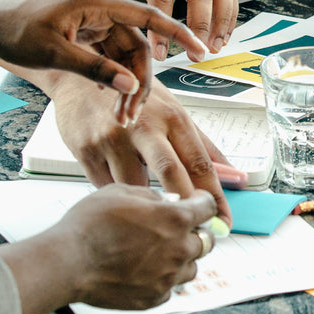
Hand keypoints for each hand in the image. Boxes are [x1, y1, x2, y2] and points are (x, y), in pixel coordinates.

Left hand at [0, 0, 204, 122]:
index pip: (148, 15)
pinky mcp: (87, 36)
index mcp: (97, 2)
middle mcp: (101, 10)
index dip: (176, 32)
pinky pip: (112, 59)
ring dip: (127, 86)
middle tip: (131, 115)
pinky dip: (114, 80)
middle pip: (139, 46)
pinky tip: (109, 100)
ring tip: (119, 116)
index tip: (199, 48)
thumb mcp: (53, 51)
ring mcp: (95, 24)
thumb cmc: (13, 29)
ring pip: (127, 57)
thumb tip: (129, 87)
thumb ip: (94, 68)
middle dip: (140, 81)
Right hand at [49, 75, 231, 220]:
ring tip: (148, 210)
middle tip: (191, 232)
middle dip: (184, 208)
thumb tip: (234, 176)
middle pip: (170, 174)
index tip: (223, 221)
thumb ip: (203, 146)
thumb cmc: (132, 98)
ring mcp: (113, 138)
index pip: (200, 163)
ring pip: (135, 187)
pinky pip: (107, 188)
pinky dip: (119, 198)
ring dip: (145, 206)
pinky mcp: (87, 150)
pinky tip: (120, 192)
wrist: (79, 81)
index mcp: (172, 117)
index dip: (215, 197)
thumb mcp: (172, 111)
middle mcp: (143, 126)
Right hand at [53, 185, 219, 310]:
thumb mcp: (121, 192)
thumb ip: (151, 196)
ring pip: (191, 267)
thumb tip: (164, 201)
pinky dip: (163, 279)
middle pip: (205, 241)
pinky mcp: (154, 298)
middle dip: (194, 232)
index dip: (202, 202)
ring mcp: (168, 277)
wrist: (68, 262)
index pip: (208, 208)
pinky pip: (170, 287)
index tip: (197, 204)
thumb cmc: (89, 226)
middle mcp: (178, 249)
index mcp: (175, 219)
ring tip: (158, 252)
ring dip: (181, 258)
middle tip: (175, 229)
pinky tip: (144, 270)